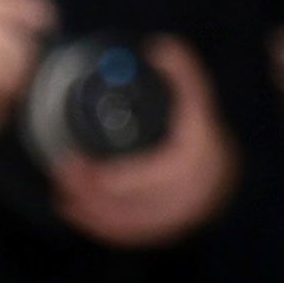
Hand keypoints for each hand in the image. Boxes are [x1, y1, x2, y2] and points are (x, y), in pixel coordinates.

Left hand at [51, 36, 239, 248]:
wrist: (222, 173)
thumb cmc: (201, 132)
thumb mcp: (196, 97)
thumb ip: (183, 71)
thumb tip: (157, 47)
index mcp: (199, 158)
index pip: (154, 174)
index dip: (114, 175)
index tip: (79, 159)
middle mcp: (195, 193)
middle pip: (138, 201)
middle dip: (94, 191)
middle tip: (62, 172)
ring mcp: (182, 216)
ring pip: (131, 222)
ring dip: (92, 209)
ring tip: (61, 190)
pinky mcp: (166, 230)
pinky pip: (131, 235)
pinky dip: (100, 226)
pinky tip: (73, 209)